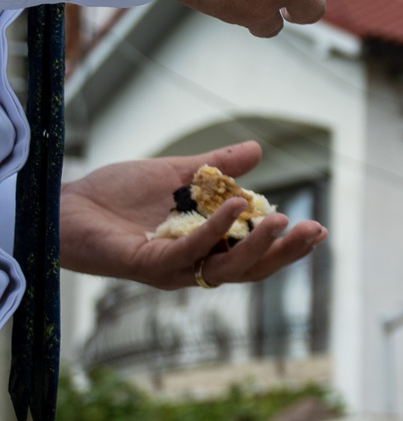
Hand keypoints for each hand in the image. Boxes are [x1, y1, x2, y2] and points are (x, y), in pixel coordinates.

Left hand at [59, 141, 324, 288]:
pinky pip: (190, 251)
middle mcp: (192, 265)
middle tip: (314, 230)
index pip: (254, 256)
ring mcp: (171, 269)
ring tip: (282, 219)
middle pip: (249, 270)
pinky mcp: (148, 264)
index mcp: (204, 247)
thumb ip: (217, 167)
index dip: (286, 247)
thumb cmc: (115, 195)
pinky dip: (216, 231)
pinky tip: (235, 206)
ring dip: (257, 246)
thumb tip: (258, 150)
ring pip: (226, 268)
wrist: (67, 203)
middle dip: (285, 253)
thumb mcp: (178, 174)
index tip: (319, 230)